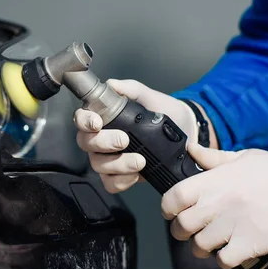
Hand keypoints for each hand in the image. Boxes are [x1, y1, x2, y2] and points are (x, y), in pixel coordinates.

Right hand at [73, 79, 198, 192]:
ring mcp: (108, 159)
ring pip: (99, 165)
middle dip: (104, 143)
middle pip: (87, 143)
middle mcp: (101, 139)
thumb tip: (112, 85)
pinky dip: (122, 180)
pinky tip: (136, 174)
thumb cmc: (164, 112)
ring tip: (140, 160)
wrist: (185, 131)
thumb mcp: (149, 97)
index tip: (97, 122)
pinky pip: (111, 183)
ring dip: (118, 164)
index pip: (81, 119)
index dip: (84, 121)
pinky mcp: (120, 176)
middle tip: (124, 140)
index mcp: (103, 118)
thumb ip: (130, 89)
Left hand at [161, 144, 267, 268]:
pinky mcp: (252, 243)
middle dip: (182, 232)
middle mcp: (220, 202)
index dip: (168, 208)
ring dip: (203, 248)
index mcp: (215, 180)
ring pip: (200, 247)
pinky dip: (224, 260)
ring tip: (214, 242)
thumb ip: (213, 158)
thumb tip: (190, 149)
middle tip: (193, 231)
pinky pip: (223, 260)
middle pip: (181, 227)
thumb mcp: (244, 157)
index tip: (174, 211)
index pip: (173, 198)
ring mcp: (235, 224)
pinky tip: (232, 251)